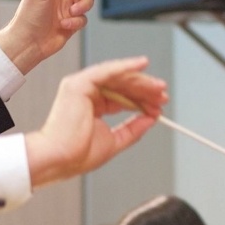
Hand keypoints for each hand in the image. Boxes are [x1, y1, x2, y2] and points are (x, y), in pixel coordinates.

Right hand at [24, 57, 166, 187]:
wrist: (62, 159)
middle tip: (162, 96)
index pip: (121, 98)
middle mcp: (86, 94)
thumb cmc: (78, 155)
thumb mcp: (115, 141)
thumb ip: (132, 129)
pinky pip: (107, 71)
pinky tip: (142, 65)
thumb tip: (150, 119)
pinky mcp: (79, 84)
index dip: (142, 100)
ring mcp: (81, 87)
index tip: (158, 105)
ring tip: (158, 87)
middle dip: (145, 90)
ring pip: (117, 77)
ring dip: (140, 81)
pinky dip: (126, 66)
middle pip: (121, 86)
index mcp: (91, 107)